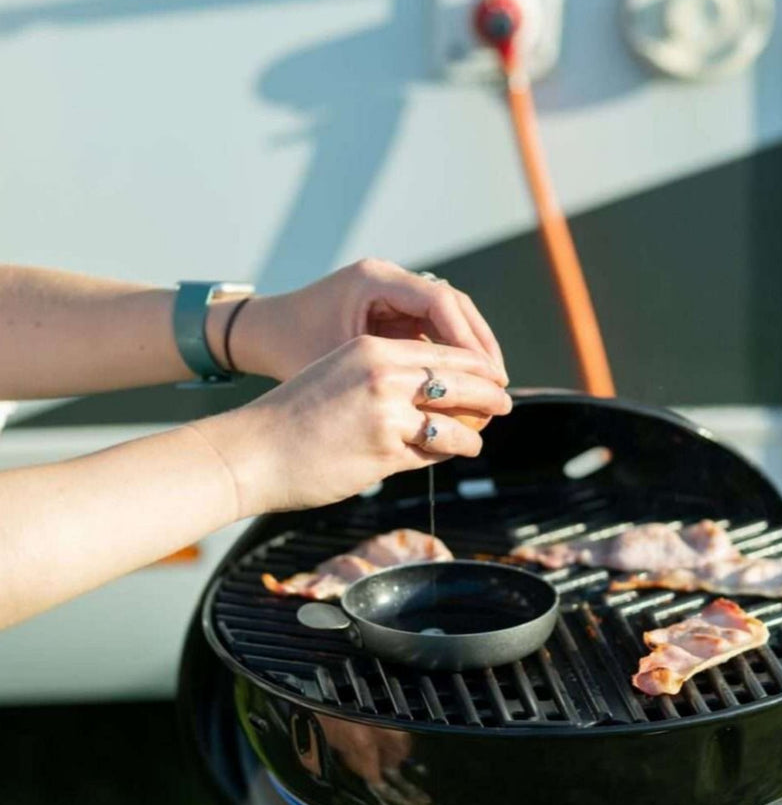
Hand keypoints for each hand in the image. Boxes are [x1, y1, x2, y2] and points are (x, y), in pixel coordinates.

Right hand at [194, 335, 510, 515]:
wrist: (252, 451)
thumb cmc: (293, 417)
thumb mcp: (338, 372)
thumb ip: (382, 374)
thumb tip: (430, 385)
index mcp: (372, 349)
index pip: (444, 352)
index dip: (477, 367)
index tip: (494, 376)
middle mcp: (384, 375)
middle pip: (461, 383)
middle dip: (490, 395)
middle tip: (505, 404)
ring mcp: (387, 413)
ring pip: (453, 424)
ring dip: (471, 434)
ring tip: (477, 439)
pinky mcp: (384, 451)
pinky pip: (431, 454)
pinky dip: (445, 455)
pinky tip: (450, 454)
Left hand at [223, 259, 506, 383]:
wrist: (257, 333)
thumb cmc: (288, 348)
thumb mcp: (340, 364)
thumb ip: (389, 378)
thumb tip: (442, 407)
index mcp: (374, 279)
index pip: (440, 301)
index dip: (470, 340)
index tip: (488, 373)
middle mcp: (387, 278)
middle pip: (453, 304)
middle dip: (479, 344)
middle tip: (500, 381)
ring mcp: (390, 291)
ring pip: (447, 316)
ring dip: (469, 350)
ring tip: (489, 385)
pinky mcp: (389, 308)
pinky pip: (430, 327)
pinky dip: (448, 354)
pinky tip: (461, 383)